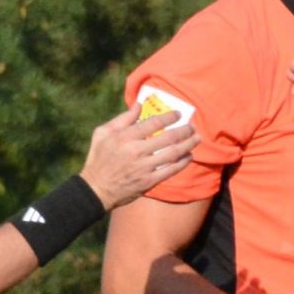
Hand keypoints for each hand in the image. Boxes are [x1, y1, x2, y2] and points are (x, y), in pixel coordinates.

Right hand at [81, 103, 196, 209]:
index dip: (169, 117)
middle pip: (168, 137)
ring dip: (188, 145)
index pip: (153, 122)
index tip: (178, 114)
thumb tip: (139, 104)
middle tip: (192, 127)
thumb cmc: (99, 158)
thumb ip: (122, 118)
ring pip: (173, 154)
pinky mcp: (149, 181)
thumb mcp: (103, 133)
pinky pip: (170, 170)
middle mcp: (136, 151)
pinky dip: (182, 163)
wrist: (96, 189)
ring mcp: (144, 167)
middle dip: (184, 130)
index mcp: (125, 137)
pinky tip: (189, 156)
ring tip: (197, 138)